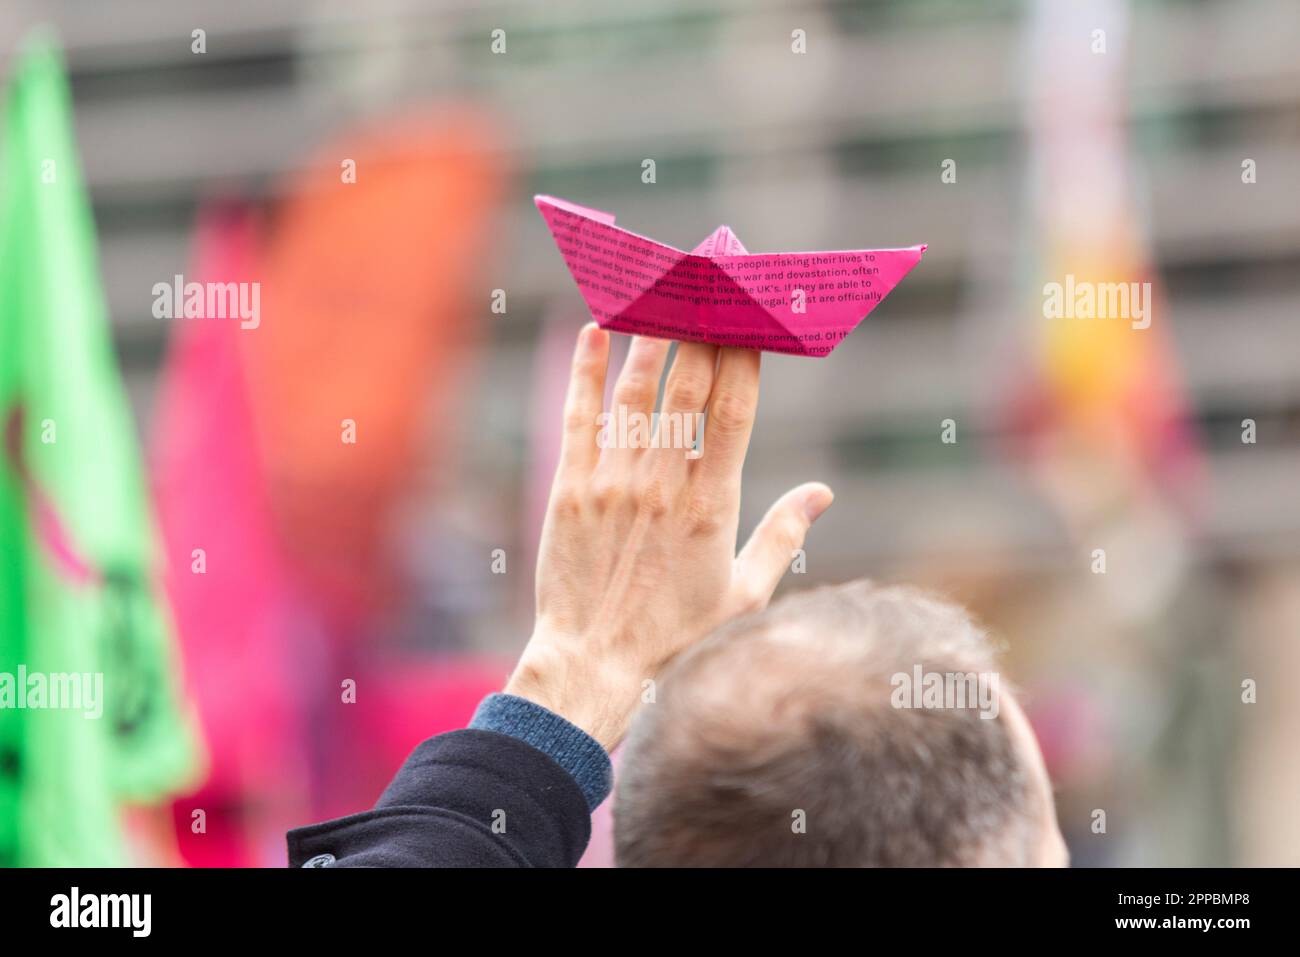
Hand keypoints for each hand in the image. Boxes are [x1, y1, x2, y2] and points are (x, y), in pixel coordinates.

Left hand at [505, 324, 833, 749]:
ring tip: (661, 286)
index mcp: (713, 503)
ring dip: (650, 332)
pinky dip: (587, 369)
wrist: (594, 661)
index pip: (736, 408)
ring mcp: (614, 481)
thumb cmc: (674, 633)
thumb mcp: (744, 593)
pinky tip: (594, 329)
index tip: (750, 312)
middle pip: (689, 383)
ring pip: (636, 389)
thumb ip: (782, 536)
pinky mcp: (570, 487)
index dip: (744, 353)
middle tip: (709, 276)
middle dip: (703, 324)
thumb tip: (823, 493)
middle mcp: (665, 482)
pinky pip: (579, 415)